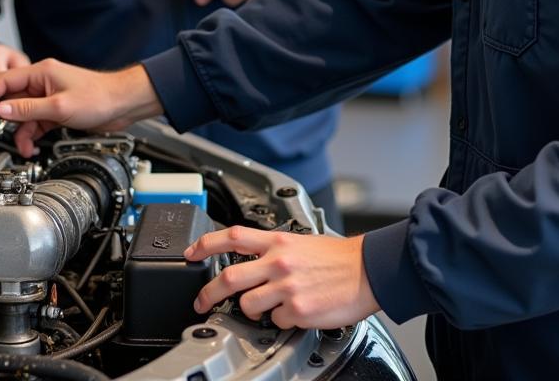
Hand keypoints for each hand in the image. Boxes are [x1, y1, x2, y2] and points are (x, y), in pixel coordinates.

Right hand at [0, 60, 162, 156]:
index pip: (4, 80)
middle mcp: (43, 83)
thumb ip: (28, 108)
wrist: (123, 105)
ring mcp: (49, 97)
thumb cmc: (99, 97)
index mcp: (41, 73)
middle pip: (11, 99)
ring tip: (24, 147)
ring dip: (20, 132)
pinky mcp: (56, 110)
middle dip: (3, 119)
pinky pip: (35, 122)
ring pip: (23, 115)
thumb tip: (1, 109)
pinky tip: (31, 146)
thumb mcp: (59, 106)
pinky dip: (32, 135)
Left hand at [185, 227, 379, 329]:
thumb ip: (274, 249)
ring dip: (252, 310)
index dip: (206, 243)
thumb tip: (251, 260)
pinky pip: (276, 322)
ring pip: (248, 305)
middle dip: (209, 292)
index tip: (191, 252)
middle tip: (201, 300)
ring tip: (265, 308)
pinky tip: (294, 312)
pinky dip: (281, 321)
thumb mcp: (301, 242)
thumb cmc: (338, 257)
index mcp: (279, 241)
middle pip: (230, 277)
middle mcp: (279, 261)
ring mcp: (287, 287)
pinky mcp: (298, 310)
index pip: (233, 236)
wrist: (367, 270)